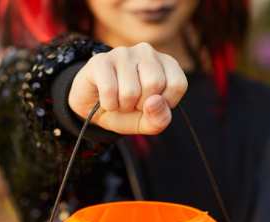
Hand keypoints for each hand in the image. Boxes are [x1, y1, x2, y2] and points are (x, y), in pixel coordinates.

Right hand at [68, 42, 186, 134]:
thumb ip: (160, 119)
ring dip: (123, 106)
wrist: (92, 109)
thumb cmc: (125, 111)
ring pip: (131, 90)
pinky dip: (108, 104)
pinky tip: (106, 99)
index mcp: (165, 63)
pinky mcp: (101, 60)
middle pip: (155, 84)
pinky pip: (109, 89)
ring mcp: (123, 53)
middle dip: (141, 105)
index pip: (177, 84)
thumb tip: (155, 102)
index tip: (152, 104)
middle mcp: (147, 52)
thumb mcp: (147, 122)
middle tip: (132, 103)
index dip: (165, 103)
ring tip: (119, 100)